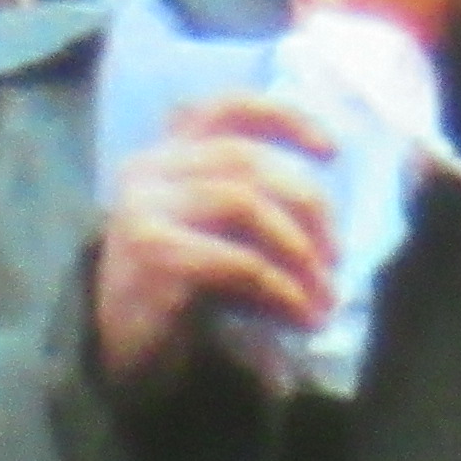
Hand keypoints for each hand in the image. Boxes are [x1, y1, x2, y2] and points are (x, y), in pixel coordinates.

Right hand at [88, 97, 338, 397]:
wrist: (123, 352)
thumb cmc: (181, 290)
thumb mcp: (218, 236)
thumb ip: (254, 207)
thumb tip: (328, 222)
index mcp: (166, 154)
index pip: (226, 109)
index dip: (285, 119)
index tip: (333, 151)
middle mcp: (148, 169)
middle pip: (247, 160)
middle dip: (308, 204)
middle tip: (337, 256)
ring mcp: (144, 210)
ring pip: (246, 203)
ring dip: (299, 251)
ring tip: (325, 294)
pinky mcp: (154, 256)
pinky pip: (239, 262)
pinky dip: (284, 290)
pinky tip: (302, 316)